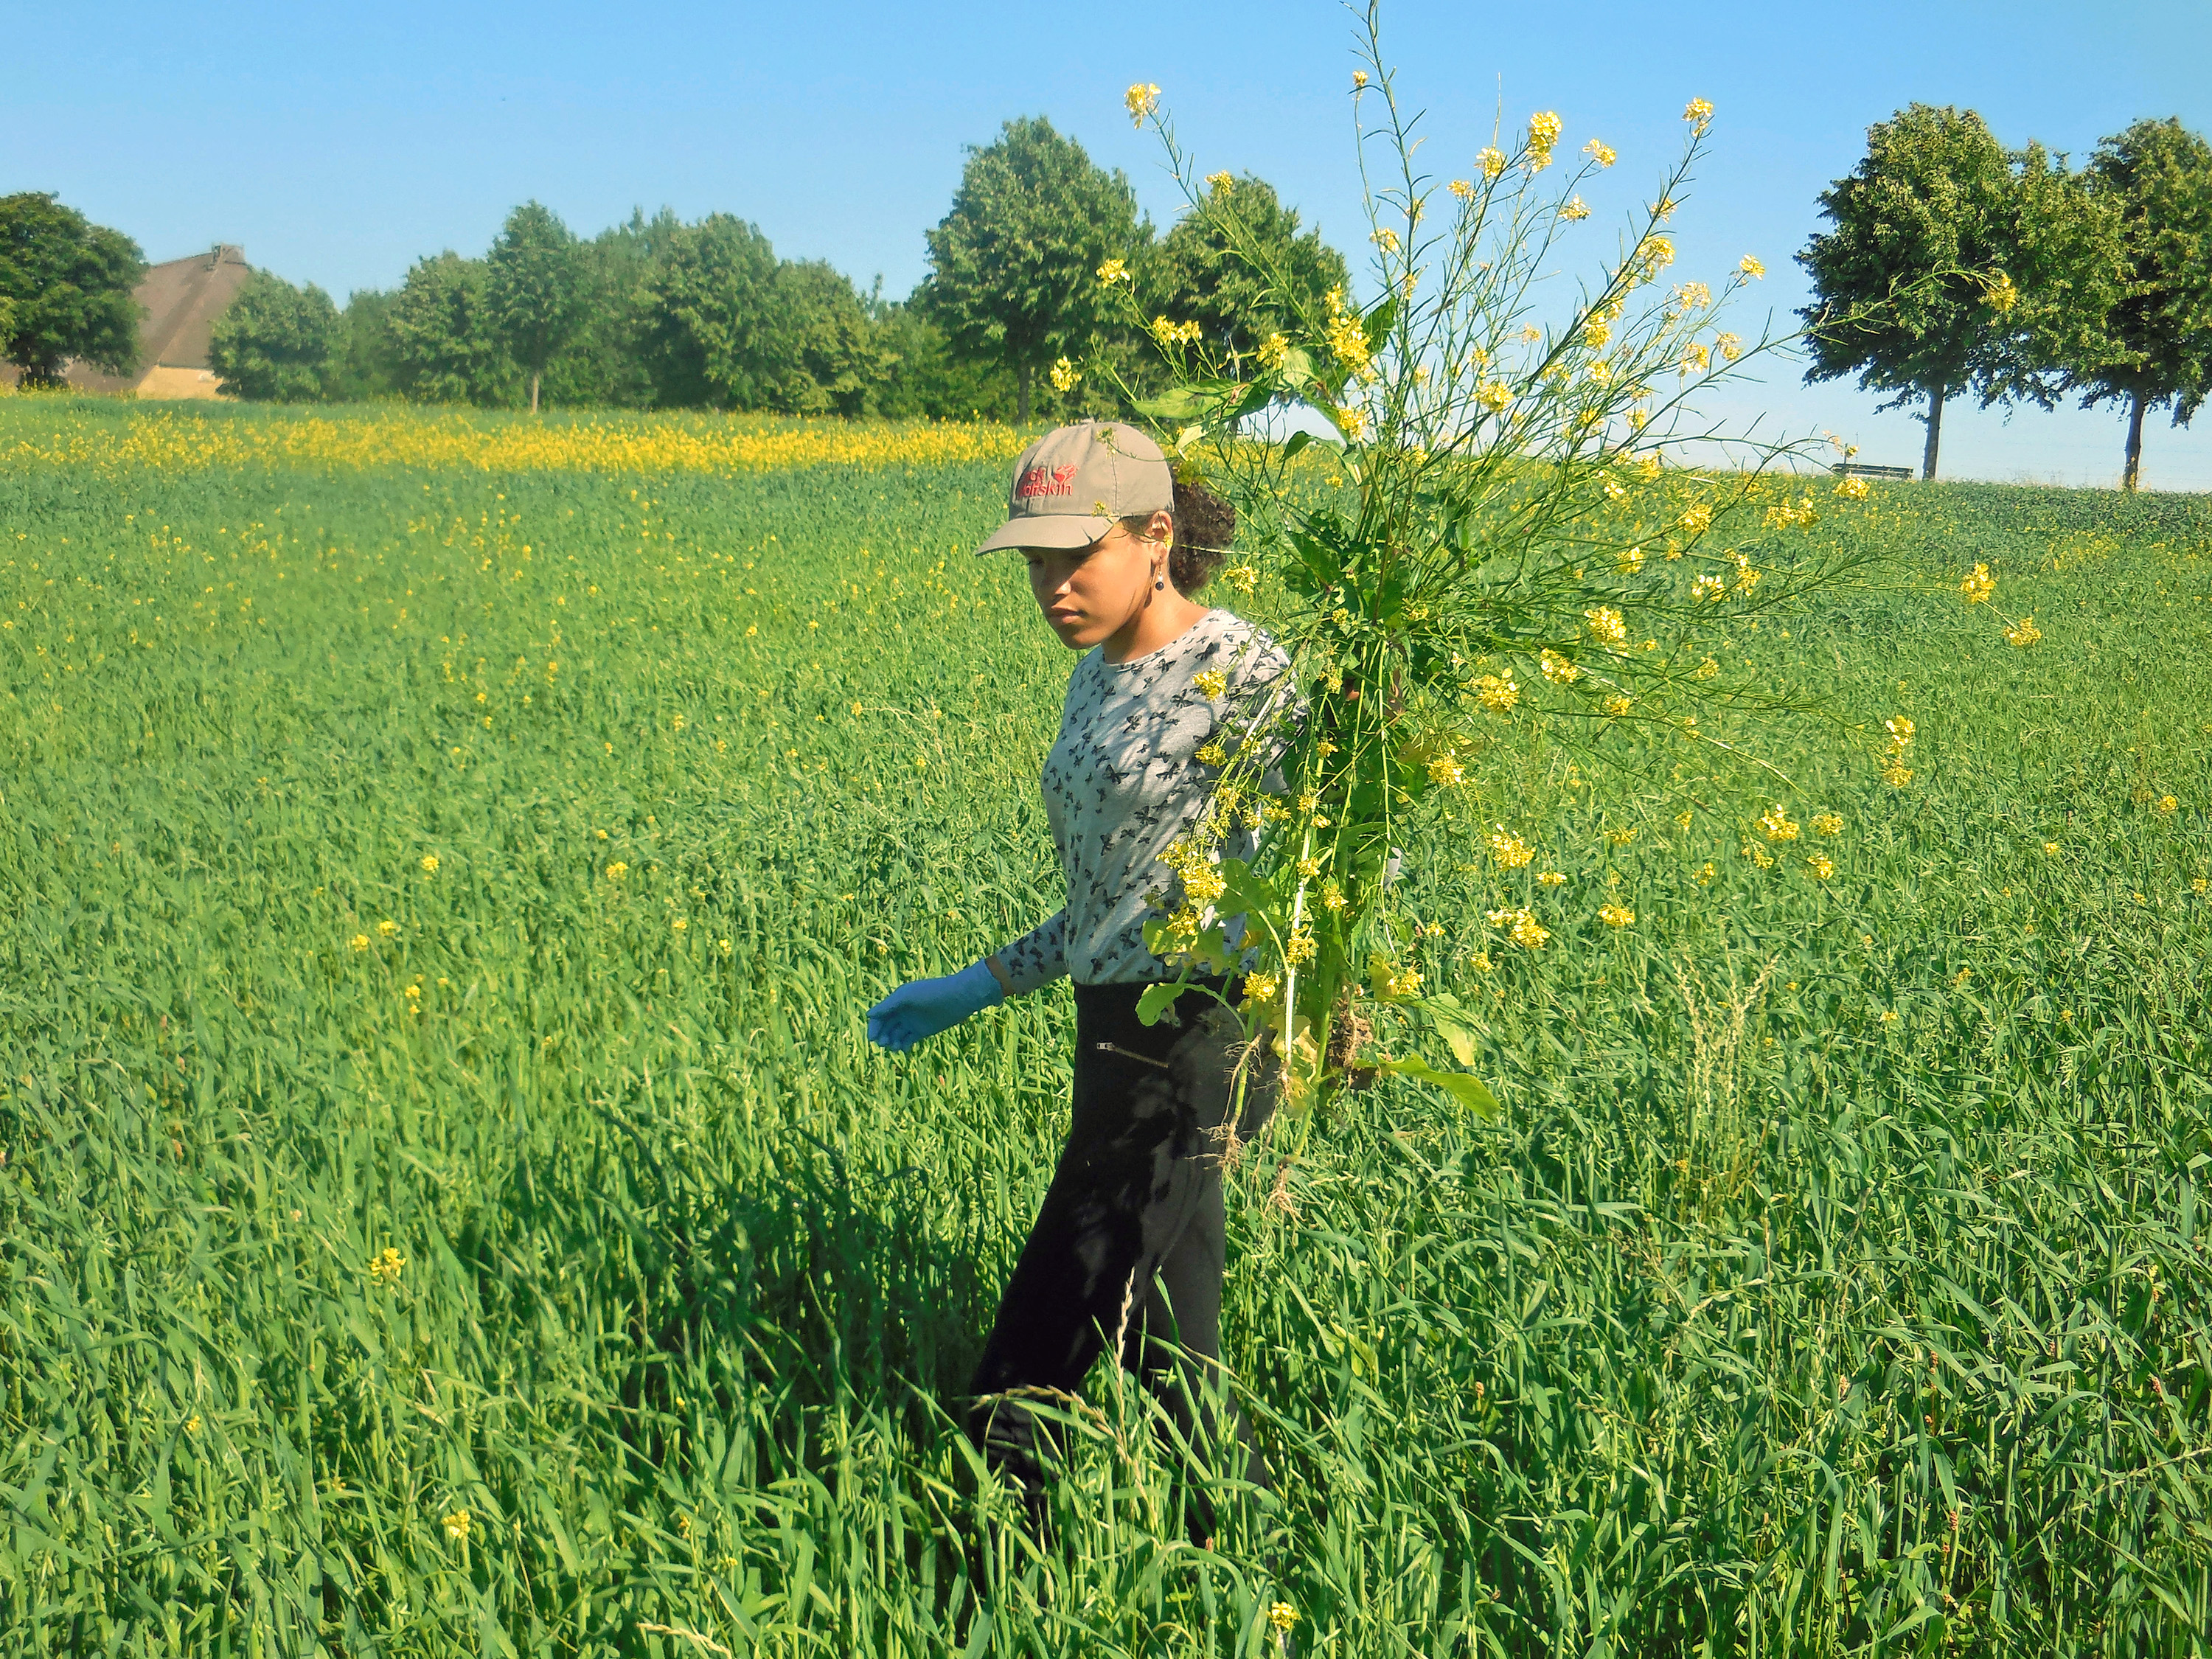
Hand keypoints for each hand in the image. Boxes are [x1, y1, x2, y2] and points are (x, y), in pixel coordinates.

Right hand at [866, 959, 1004, 1051]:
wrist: (958, 998)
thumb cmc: (932, 993)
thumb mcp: (907, 997)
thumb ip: (888, 1005)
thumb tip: (868, 1015)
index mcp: (896, 1001)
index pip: (879, 1016)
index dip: (874, 1027)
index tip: (873, 1038)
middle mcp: (902, 1011)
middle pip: (885, 1027)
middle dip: (882, 1036)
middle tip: (884, 1043)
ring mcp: (911, 1022)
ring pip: (895, 1035)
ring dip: (891, 1042)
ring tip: (895, 1047)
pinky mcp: (922, 1031)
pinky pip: (907, 1041)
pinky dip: (902, 1046)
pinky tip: (903, 1048)